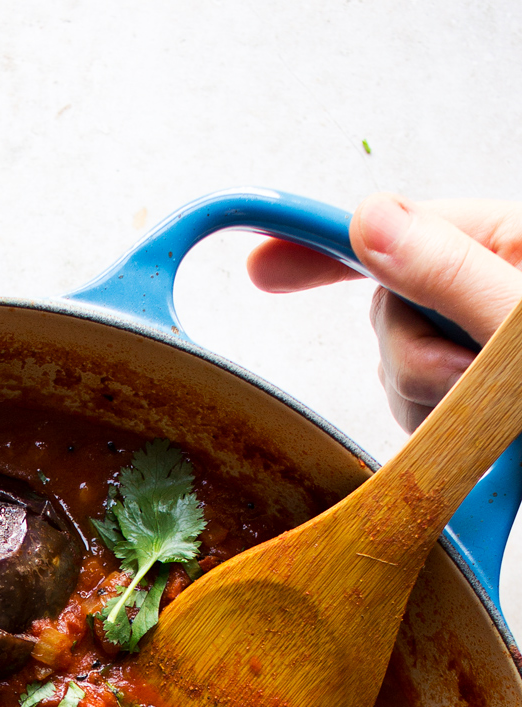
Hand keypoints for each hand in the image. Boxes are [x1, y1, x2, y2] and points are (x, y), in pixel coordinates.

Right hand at [247, 194, 521, 430]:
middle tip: (468, 378)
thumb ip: (448, 272)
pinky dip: (438, 432)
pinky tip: (483, 434)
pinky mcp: (466, 393)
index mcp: (502, 239)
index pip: (392, 230)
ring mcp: (469, 340)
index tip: (259, 265)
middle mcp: (481, 283)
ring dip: (430, 400)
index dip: (319, 246)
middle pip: (388, 316)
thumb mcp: (518, 315)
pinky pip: (415, 413)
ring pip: (397, 372)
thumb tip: (368, 223)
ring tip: (492, 413)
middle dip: (414, 359)